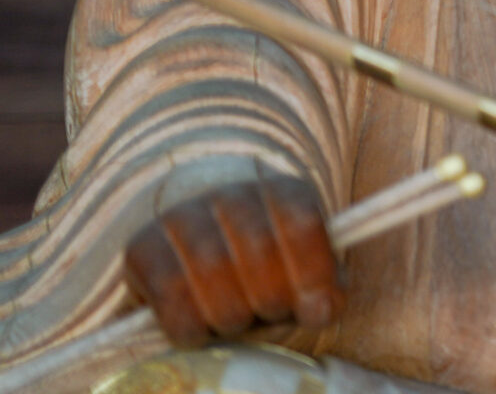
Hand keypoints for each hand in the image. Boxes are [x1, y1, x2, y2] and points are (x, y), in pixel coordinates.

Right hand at [124, 175, 342, 346]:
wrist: (200, 250)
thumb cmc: (266, 270)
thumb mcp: (304, 275)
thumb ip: (324, 292)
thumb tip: (319, 309)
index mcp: (284, 191)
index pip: (302, 222)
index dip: (312, 271)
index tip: (314, 309)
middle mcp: (232, 192)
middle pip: (258, 249)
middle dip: (271, 299)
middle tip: (268, 314)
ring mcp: (183, 213)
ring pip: (212, 267)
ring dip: (231, 313)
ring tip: (236, 321)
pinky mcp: (143, 244)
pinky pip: (169, 290)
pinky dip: (189, 324)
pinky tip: (198, 331)